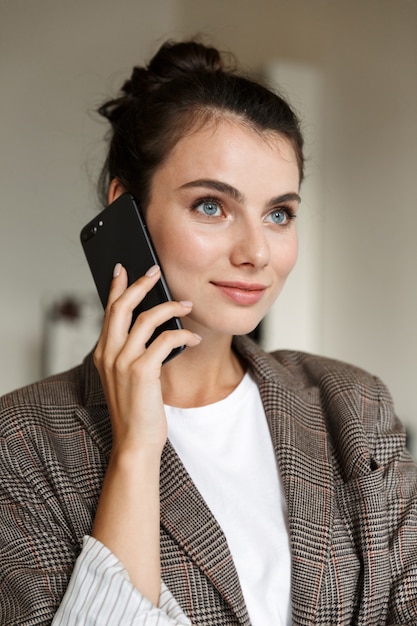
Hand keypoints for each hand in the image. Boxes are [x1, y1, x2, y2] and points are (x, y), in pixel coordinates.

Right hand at [94, 263, 200, 454]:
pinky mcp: (141, 372)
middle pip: (122, 306)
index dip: (115, 287)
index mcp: (103, 354)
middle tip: (155, 271)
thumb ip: (132, 352)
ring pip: (145, 318)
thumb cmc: (135, 410)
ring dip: (169, 307)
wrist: (135, 441)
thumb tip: (152, 326)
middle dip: (140, 284)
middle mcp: (108, 354)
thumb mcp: (127, 377)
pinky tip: (192, 339)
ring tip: (186, 305)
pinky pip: (165, 341)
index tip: (123, 269)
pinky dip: (182, 335)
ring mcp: (123, 362)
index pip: (108, 311)